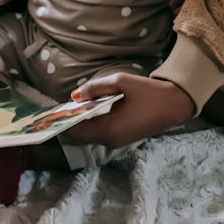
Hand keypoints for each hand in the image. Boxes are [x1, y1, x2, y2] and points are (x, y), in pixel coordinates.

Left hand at [64, 72, 194, 148]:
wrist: (174, 104)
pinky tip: (86, 107)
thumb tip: (74, 94)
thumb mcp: (120, 82)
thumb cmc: (148, 92)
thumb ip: (95, 87)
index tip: (49, 113)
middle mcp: (111, 140)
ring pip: (89, 134)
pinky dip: (89, 121)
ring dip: (79, 121)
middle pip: (80, 135)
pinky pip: (99, 131)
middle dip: (68, 121)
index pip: (77, 130)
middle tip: (57, 107)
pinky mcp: (121, 137)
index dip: (62, 121)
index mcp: (110, 129)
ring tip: (68, 105)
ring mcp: (117, 141)